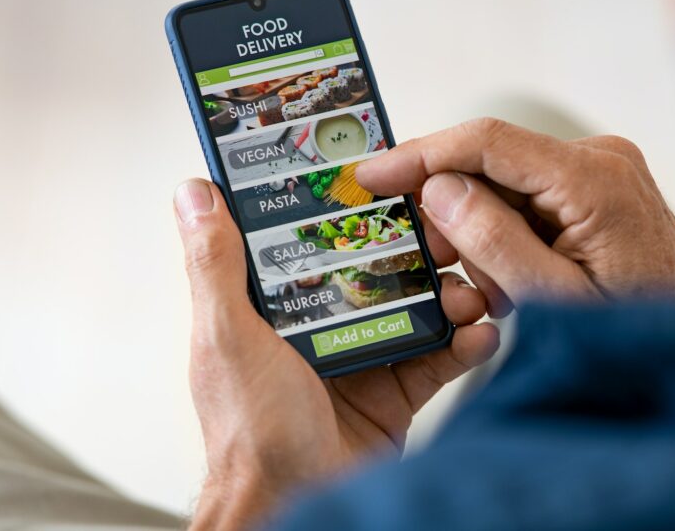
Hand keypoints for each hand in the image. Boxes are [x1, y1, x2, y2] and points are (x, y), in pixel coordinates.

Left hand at [173, 179, 498, 530]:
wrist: (297, 507)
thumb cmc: (250, 435)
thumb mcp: (228, 337)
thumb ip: (215, 266)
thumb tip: (194, 195)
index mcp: (273, 307)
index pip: (310, 240)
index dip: (344, 207)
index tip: (379, 177)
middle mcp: (318, 327)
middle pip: (374, 268)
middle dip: (414, 248)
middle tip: (445, 232)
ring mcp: (360, 358)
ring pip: (413, 308)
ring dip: (447, 293)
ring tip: (469, 288)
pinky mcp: (394, 393)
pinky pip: (436, 358)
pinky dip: (463, 343)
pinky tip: (479, 331)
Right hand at [356, 118, 674, 314]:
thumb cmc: (636, 337)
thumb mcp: (553, 300)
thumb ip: (492, 241)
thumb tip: (437, 189)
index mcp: (594, 179)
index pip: (486, 142)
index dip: (420, 154)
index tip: (370, 174)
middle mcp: (600, 159)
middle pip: (491, 164)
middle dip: (452, 211)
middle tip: (435, 266)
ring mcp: (603, 171)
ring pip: (505, 184)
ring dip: (482, 232)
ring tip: (496, 292)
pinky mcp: (599, 189)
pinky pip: (529, 198)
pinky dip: (507, 235)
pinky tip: (513, 280)